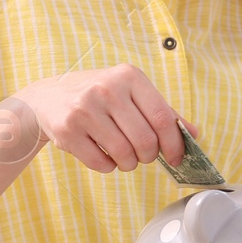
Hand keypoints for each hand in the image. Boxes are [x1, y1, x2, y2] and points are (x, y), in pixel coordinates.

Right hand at [13, 64, 197, 172]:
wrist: (48, 97)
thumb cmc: (98, 96)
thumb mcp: (130, 92)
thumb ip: (162, 111)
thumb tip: (193, 134)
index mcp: (128, 76)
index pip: (162, 117)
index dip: (173, 143)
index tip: (176, 157)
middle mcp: (106, 89)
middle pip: (145, 141)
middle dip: (148, 157)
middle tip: (143, 156)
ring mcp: (85, 109)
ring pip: (124, 155)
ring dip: (129, 163)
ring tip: (123, 155)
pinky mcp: (67, 130)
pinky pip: (101, 164)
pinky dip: (108, 166)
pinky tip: (103, 154)